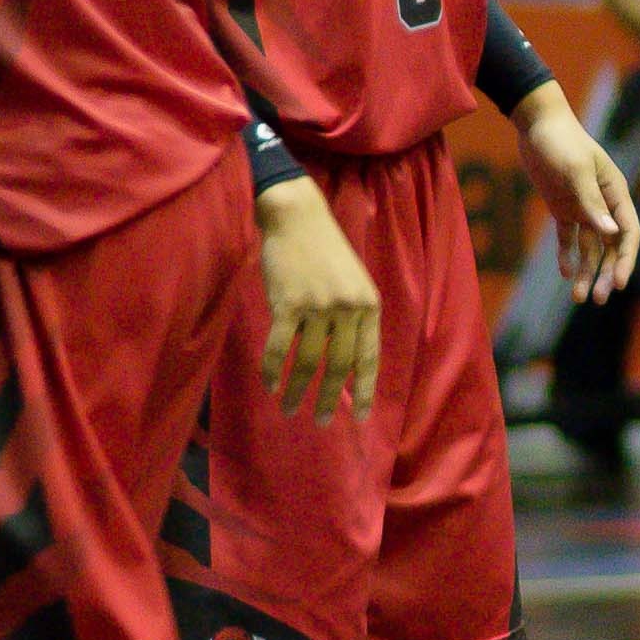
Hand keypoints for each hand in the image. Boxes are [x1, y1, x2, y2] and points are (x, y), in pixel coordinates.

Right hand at [250, 171, 380, 419]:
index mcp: (369, 304)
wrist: (298, 217)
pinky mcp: (287, 303)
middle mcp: (347, 308)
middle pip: (338, 366)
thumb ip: (354, 318)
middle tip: (321, 422)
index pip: (369, 357)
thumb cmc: (324, 251)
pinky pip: (278, 348)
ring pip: (308, 361)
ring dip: (296, 390)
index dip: (365, 390)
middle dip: (329, 399)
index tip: (362, 418)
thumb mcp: (353, 282)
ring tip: (288, 408)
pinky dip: (272, 370)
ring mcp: (318, 306)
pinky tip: (270, 384)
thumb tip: (346, 364)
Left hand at [520, 92, 639, 302]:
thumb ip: (592, 202)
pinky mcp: (563, 208)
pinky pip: (569, 239)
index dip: (625, 260)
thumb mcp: (576, 171)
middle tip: (596, 300)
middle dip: (605, 273)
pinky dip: (568, 256)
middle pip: (611, 247)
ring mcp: (583, 207)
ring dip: (586, 271)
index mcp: (615, 193)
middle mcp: (604, 204)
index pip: (628, 233)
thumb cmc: (561, 142)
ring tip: (577, 296)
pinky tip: (564, 273)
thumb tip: (611, 232)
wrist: (536, 124)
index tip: (617, 283)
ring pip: (591, 247)